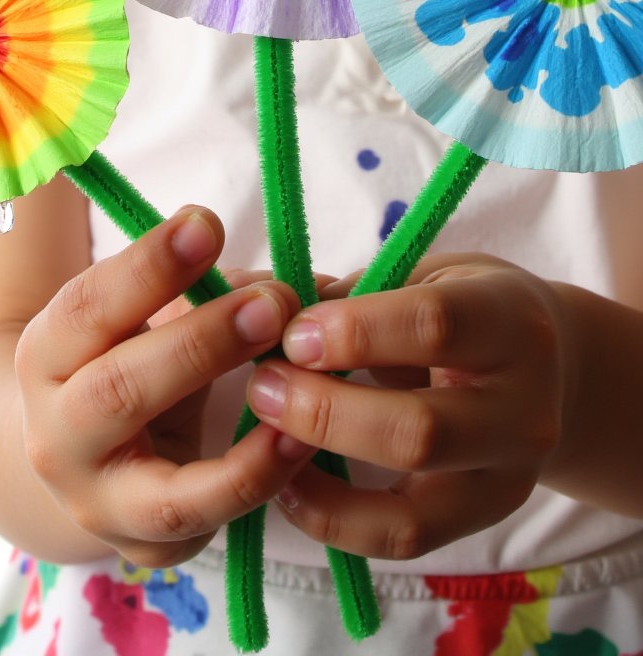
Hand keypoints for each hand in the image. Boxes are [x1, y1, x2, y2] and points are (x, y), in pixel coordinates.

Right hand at [15, 206, 310, 566]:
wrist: (84, 459)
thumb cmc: (134, 360)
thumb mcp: (151, 318)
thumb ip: (222, 290)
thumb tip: (323, 281)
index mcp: (49, 353)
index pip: (88, 307)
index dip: (148, 266)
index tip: (206, 223)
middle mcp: (57, 433)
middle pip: (118, 390)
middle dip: (200, 342)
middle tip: (272, 302)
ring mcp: (100, 501)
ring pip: (162, 479)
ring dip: (242, 439)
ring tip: (292, 376)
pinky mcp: (148, 544)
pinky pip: (207, 518)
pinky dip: (256, 477)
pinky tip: (298, 437)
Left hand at [246, 254, 568, 559]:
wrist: (548, 364)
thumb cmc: (465, 304)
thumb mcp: (426, 273)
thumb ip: (359, 294)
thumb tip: (272, 321)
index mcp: (510, 319)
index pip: (434, 326)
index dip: (353, 332)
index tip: (293, 332)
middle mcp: (525, 406)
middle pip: (420, 430)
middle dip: (324, 409)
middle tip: (264, 383)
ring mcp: (511, 475)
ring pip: (410, 504)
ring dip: (322, 471)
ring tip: (267, 434)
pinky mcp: (486, 518)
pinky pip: (401, 538)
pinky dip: (333, 519)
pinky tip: (288, 483)